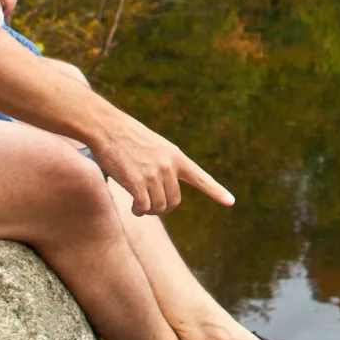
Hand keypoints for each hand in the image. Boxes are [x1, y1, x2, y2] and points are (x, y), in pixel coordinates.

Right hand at [92, 109, 232, 216]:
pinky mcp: (137, 181)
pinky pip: (144, 207)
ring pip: (158, 207)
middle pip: (174, 202)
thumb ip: (167, 165)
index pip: (201, 177)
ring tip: (139, 204)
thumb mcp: (156, 146)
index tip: (230, 202)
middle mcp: (169, 166)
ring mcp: (154, 174)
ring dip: (148, 210)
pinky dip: (139, 211)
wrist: (108, 128)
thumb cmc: (129, 138)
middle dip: (163, 208)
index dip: (216, 191)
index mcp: (176, 156)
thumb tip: (168, 192)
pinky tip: (133, 207)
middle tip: (150, 206)